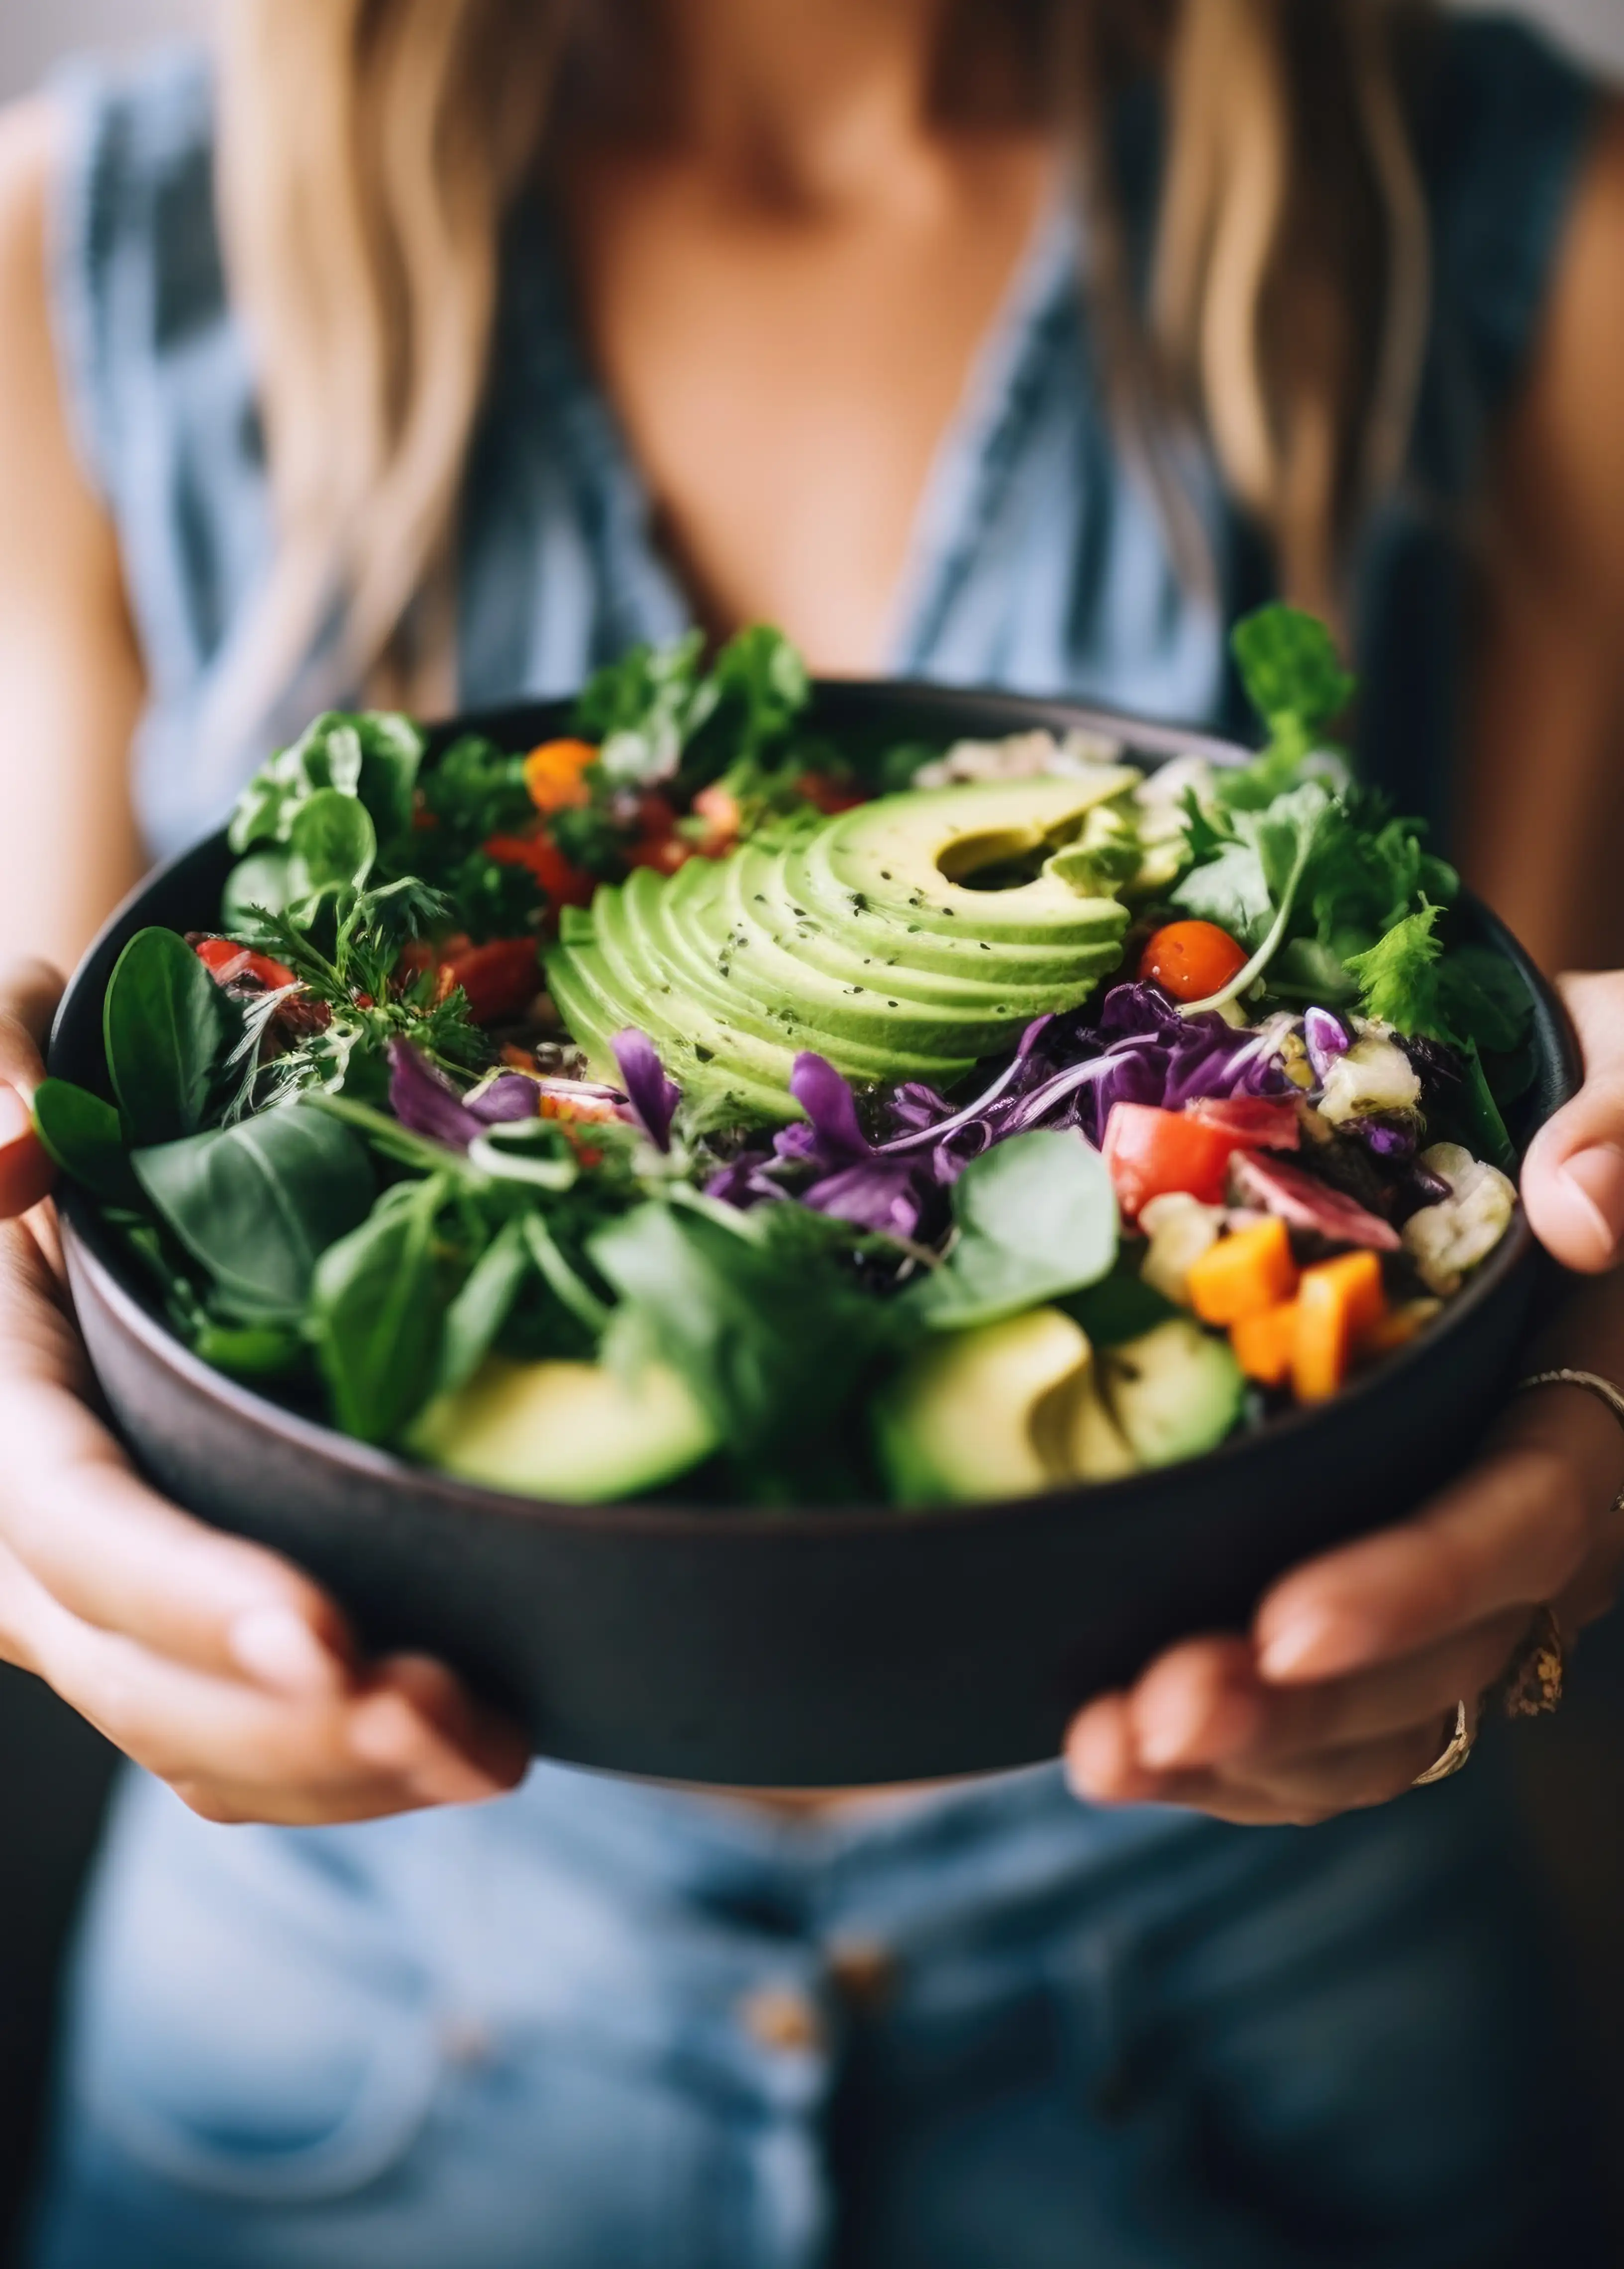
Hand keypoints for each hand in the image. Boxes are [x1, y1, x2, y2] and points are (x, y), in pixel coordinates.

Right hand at [0, 961, 527, 1825]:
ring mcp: (88, 1604)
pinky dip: (338, 1768)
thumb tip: (9, 1149)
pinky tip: (454, 1744)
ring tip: (497, 1749)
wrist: (59, 1162)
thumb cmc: (53, 1094)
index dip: (194, 1598)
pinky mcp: (163, 1629)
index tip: (331, 1640)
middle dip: (307, 1726)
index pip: (81, 1530)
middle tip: (472, 1731)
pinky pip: (234, 1746)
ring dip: (345, 1772)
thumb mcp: (2, 1057)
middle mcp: (19, 1541)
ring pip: (194, 1743)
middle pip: (147, 1678)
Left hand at [1067, 966, 1623, 1825]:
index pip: (1515, 1529)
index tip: (1284, 1626)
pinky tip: (1122, 1743)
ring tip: (1100, 1755)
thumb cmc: (1604, 1094)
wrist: (1573, 1134)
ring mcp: (1475, 1571)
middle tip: (1133, 1727)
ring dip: (1243, 1758)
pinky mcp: (1397, 1578)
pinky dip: (1241, 1747)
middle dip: (1288, 1713)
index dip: (1409, 1588)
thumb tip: (1574, 1209)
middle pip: (1436, 1665)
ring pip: (1386, 1721)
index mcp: (1602, 1420)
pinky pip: (1343, 1708)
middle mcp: (1549, 1526)